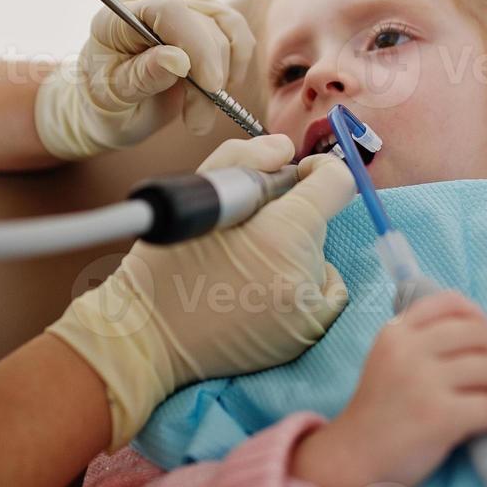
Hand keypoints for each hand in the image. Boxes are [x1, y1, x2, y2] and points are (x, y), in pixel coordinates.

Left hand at [34, 0, 254, 159]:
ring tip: (200, 116)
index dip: (197, 46)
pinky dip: (237, 64)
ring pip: (227, 29)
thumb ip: (142, 76)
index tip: (210, 87)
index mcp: (119, 17)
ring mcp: (181, 10)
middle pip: (204, 24)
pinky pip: (236, 34)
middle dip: (209, 78)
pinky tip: (219, 92)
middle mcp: (153, 4)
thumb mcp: (114, 98)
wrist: (111, 111)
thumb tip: (178, 59)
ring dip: (224, 77)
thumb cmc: (104, 104)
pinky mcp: (204, 23)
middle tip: (197, 122)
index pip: (170, 12)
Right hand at [46, 134, 355, 449]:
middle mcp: (302, 275)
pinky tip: (261, 290)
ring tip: (244, 268)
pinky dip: (301, 286)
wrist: (149, 336)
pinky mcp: (305, 337)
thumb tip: (287, 150)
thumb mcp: (198, 193)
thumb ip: (247, 159)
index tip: (296, 177)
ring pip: (318, 257)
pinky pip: (322, 293)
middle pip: (319, 223)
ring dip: (293, 253)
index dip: (317, 171)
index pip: (337, 184)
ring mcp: (306, 312)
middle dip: (290, 217)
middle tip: (244, 233)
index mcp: (281, 234)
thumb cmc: (164, 265)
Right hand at [290, 292, 486, 486]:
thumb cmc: (377, 412)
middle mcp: (409, 350)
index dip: (477, 315)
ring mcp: (424, 383)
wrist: (353, 459)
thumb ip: (417, 340)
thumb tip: (476, 329)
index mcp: (395, 333)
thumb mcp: (386, 360)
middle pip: (478, 335)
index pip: (448, 303)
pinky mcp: (440, 417)